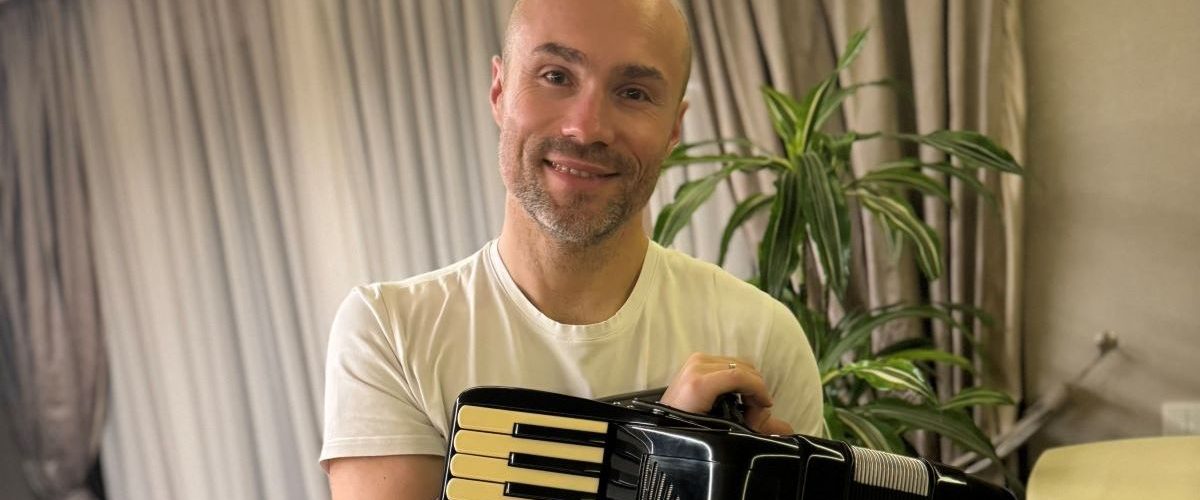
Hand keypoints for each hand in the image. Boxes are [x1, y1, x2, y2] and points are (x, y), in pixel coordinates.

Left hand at [659, 352, 794, 434]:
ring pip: (737, 363)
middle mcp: (696, 366)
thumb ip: (754, 426)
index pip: (740, 375)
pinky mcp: (695, 361)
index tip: (766, 405)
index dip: (759, 390)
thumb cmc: (686, 431)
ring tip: (745, 407)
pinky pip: (726, 363)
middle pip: (742, 367)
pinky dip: (737, 378)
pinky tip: (735, 397)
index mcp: (699, 382)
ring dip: (747, 383)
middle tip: (754, 414)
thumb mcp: (721, 431)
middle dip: (755, 389)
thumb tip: (785, 430)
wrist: (661, 428)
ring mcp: (695, 361)